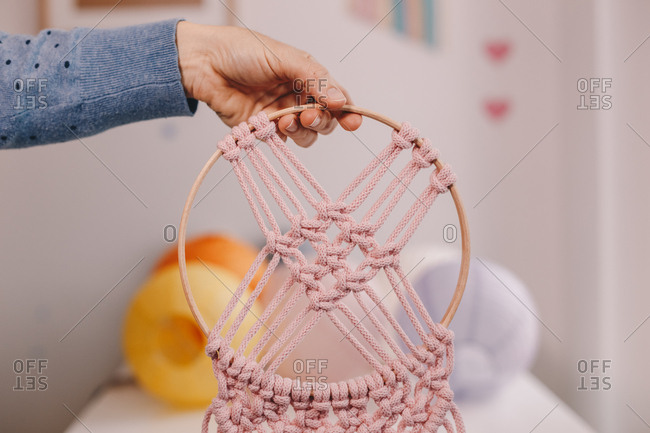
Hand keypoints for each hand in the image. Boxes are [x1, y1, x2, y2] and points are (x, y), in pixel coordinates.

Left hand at [175, 22, 361, 146]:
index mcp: (306, 75)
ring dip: (303, 130)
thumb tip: (341, 100)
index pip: (335, 96)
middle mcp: (297, 96)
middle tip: (307, 115)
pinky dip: (284, 136)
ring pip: (307, 134)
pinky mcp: (263, 129)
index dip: (347, 110)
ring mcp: (281, 114)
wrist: (204, 64)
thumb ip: (314, 79)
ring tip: (286, 120)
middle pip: (325, 119)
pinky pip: (284, 142)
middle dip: (322, 120)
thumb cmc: (242, 52)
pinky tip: (274, 125)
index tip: (353, 121)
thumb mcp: (284, 58)